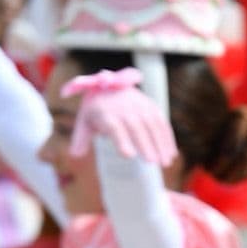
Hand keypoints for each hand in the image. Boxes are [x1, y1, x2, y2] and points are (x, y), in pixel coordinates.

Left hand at [62, 69, 177, 165]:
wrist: (108, 85)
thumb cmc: (96, 111)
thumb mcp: (84, 122)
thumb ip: (80, 139)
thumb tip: (75, 155)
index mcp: (105, 112)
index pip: (114, 127)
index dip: (121, 140)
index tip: (128, 156)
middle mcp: (124, 107)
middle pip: (136, 127)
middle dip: (146, 145)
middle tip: (152, 163)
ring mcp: (140, 106)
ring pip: (153, 126)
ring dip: (161, 144)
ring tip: (165, 163)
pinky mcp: (152, 107)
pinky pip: (162, 123)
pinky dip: (168, 138)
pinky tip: (171, 154)